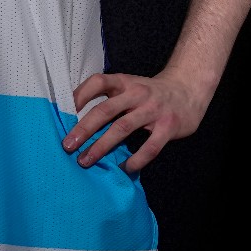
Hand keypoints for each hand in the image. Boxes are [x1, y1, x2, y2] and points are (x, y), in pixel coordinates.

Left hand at [62, 70, 207, 173]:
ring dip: (101, 146)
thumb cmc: (151, 93)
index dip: (79, 95)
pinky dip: (135, 160)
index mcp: (124, 82)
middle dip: (83, 128)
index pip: (98, 82)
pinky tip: (124, 168)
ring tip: (85, 160)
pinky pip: (149, 147)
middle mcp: (137, 93)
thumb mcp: (130, 87)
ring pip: (123, 128)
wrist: (189, 89)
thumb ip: (110, 99)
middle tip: (67, 145)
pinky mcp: (168, 127)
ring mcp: (153, 110)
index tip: (61, 111)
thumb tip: (76, 119)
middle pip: (105, 110)